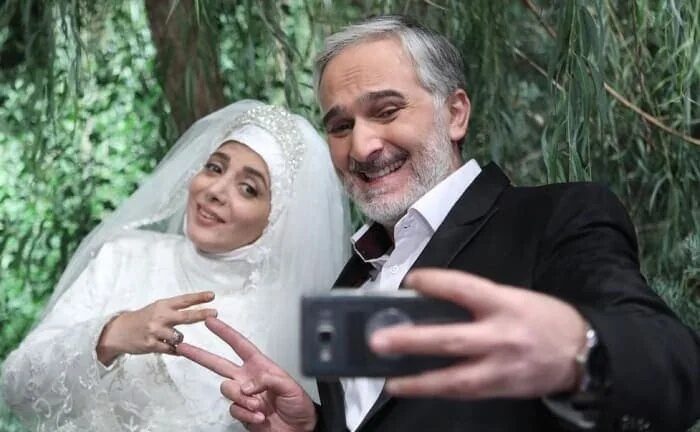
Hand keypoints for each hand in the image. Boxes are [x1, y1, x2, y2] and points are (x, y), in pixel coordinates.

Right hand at [96, 291, 217, 364]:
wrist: (118, 332)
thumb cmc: (142, 319)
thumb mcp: (157, 309)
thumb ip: (174, 309)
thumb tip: (197, 310)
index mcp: (162, 305)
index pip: (183, 300)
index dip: (198, 297)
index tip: (212, 295)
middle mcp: (159, 317)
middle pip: (185, 316)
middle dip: (201, 314)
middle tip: (215, 313)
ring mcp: (155, 331)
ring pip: (179, 337)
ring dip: (179, 339)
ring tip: (170, 337)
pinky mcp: (151, 345)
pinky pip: (171, 349)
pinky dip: (175, 350)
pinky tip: (171, 348)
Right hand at [177, 318, 316, 431]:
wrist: (299, 428)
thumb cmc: (298, 404)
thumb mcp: (289, 385)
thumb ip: (267, 380)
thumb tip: (246, 385)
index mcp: (260, 366)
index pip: (239, 345)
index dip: (225, 333)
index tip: (211, 321)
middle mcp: (248, 378)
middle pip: (218, 364)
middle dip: (200, 355)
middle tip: (183, 347)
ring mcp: (243, 396)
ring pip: (227, 390)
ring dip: (242, 399)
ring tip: (259, 406)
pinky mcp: (242, 412)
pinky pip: (234, 409)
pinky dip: (246, 414)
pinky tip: (259, 416)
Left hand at [370, 269, 587, 398]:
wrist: (584, 353)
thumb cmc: (543, 318)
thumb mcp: (514, 298)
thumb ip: (477, 302)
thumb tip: (432, 304)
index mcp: (505, 302)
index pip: (464, 288)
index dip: (435, 283)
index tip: (410, 281)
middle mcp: (502, 335)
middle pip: (452, 339)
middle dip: (413, 341)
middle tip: (380, 340)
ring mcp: (501, 367)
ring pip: (455, 378)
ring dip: (419, 380)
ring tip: (390, 380)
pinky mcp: (502, 389)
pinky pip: (464, 392)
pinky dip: (437, 391)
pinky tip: (414, 388)